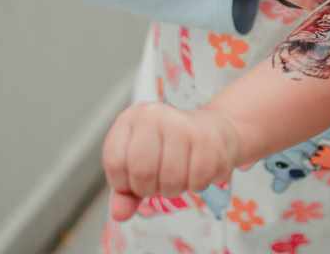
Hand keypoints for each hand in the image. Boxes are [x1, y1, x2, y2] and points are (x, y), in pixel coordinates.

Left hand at [102, 102, 239, 221]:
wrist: (214, 128)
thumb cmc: (172, 147)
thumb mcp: (141, 163)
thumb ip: (125, 191)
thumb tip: (119, 213)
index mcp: (131, 119)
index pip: (115, 163)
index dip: (124, 183)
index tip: (136, 179)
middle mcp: (154, 115)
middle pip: (143, 172)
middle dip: (151, 188)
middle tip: (161, 179)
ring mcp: (182, 124)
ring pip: (171, 179)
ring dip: (175, 189)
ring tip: (180, 174)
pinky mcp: (207, 138)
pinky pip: (197, 180)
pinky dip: (197, 184)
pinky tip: (197, 170)